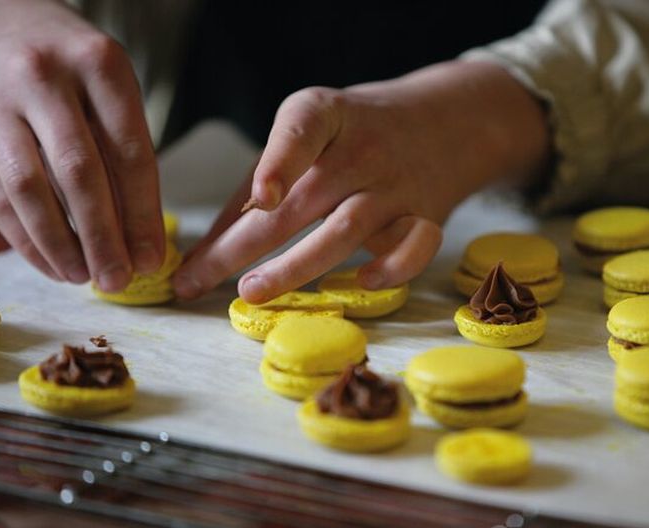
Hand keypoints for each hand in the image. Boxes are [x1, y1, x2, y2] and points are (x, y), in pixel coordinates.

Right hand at [0, 0, 162, 289]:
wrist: (6, 19)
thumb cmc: (75, 66)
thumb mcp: (113, 87)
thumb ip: (127, 150)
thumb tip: (141, 235)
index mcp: (99, 67)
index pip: (130, 153)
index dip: (142, 214)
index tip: (152, 257)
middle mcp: (46, 79)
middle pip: (79, 174)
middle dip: (102, 237)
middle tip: (118, 279)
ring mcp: (1, 103)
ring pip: (29, 189)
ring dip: (58, 244)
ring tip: (83, 277)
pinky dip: (25, 237)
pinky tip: (51, 262)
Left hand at [174, 61, 549, 301]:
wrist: (444, 121)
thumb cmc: (354, 133)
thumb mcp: (307, 133)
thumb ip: (258, 181)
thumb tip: (206, 250)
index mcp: (326, 115)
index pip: (303, 130)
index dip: (280, 162)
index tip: (260, 198)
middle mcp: (363, 148)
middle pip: (305, 200)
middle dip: (249, 244)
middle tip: (204, 279)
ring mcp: (396, 184)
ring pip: (347, 229)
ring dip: (298, 265)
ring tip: (253, 291)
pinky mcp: (426, 215)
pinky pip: (416, 245)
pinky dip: (393, 267)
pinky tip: (363, 282)